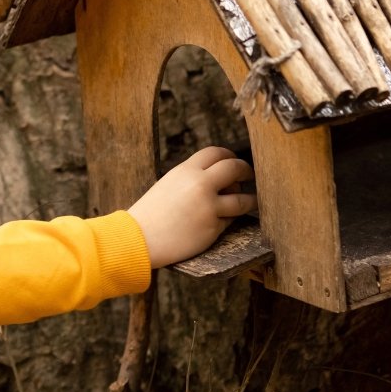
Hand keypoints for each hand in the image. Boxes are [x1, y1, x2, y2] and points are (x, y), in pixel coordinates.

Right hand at [127, 147, 255, 267]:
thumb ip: (192, 178)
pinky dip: (228, 220)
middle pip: (235, 168)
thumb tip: (223, 177)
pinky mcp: (212, 228)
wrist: (139, 238)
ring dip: (250, 200)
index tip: (235, 162)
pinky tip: (221, 222)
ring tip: (252, 201)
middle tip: (250, 177)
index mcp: (186, 170)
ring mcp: (208, 207)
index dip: (229, 156)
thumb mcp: (169, 184)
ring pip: (242, 200)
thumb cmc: (151, 213)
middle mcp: (200, 185)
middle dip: (246, 171)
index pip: (216, 153)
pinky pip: (229, 221)